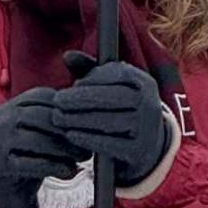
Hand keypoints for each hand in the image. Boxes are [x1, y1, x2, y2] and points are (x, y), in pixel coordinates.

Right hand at [0, 87, 84, 207]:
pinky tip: (69, 170)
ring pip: (38, 140)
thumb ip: (54, 119)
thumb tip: (88, 112)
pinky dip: (55, 167)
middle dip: (69, 129)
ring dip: (65, 149)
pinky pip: (33, 164)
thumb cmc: (27, 156)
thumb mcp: (37, 132)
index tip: (87, 120)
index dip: (67, 107)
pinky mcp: (1, 166)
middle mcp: (1, 121)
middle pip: (42, 117)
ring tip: (82, 157)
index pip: (42, 95)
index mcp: (10, 107)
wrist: (1, 189)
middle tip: (89, 142)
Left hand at [54, 60, 173, 187]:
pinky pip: (110, 144)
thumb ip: (88, 69)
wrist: (144, 145)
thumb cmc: (118, 108)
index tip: (74, 84)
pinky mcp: (137, 152)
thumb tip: (67, 55)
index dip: (94, 78)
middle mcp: (150, 104)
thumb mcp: (108, 86)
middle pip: (113, 98)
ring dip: (79, 119)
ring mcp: (145, 130)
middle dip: (81, 99)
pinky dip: (87, 139)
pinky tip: (70, 134)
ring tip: (59, 118)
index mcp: (144, 83)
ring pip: (109, 122)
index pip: (119, 74)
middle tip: (57, 101)